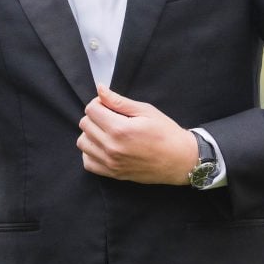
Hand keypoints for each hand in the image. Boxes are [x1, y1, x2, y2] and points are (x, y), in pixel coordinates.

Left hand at [76, 84, 197, 184]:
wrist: (181, 160)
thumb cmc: (166, 133)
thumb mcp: (145, 111)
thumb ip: (119, 101)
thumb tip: (99, 89)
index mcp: (120, 129)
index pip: (91, 109)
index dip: (99, 103)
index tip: (110, 106)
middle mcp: (111, 147)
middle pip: (84, 124)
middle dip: (95, 117)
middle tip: (111, 118)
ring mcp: (111, 163)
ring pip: (82, 142)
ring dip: (91, 134)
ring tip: (107, 132)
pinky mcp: (112, 174)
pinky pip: (88, 162)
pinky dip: (92, 153)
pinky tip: (105, 147)